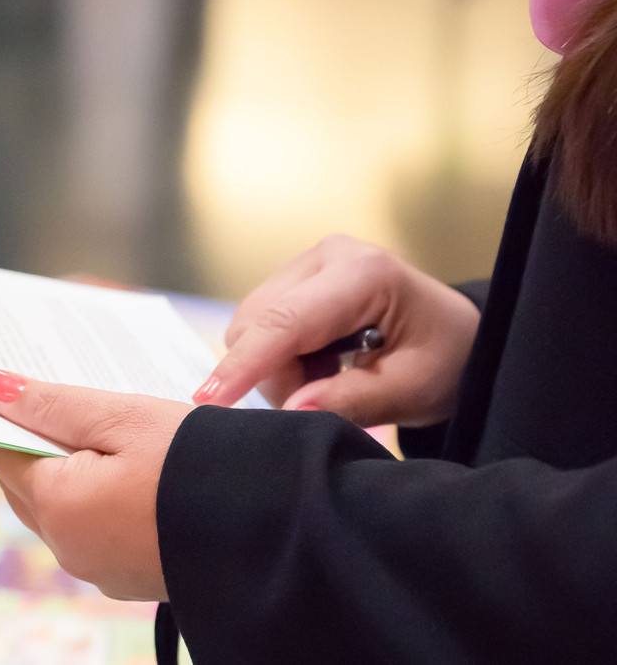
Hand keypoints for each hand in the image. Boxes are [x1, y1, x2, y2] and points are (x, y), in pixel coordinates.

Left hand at [0, 369, 187, 601]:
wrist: (279, 527)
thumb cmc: (201, 463)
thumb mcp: (125, 417)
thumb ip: (54, 405)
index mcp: (58, 507)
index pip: (4, 453)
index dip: (14, 417)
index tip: (31, 388)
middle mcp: (69, 548)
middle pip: (28, 485)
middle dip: (41, 445)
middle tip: (70, 404)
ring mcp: (100, 570)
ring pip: (62, 510)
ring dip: (73, 473)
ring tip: (109, 433)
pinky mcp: (132, 577)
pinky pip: (96, 531)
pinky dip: (101, 500)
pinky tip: (133, 472)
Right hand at [193, 235, 478, 426]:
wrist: (458, 337)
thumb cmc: (445, 359)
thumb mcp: (412, 389)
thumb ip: (352, 401)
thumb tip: (291, 411)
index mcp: (363, 273)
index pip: (285, 321)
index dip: (244, 364)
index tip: (209, 400)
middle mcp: (327, 256)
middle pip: (256, 324)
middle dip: (274, 374)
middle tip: (324, 399)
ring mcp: (306, 263)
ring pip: (250, 327)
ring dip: (277, 367)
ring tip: (331, 377)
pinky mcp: (294, 278)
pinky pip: (258, 326)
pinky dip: (280, 356)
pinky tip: (321, 361)